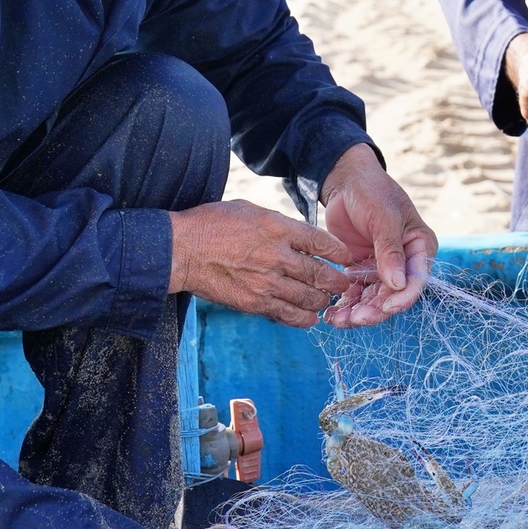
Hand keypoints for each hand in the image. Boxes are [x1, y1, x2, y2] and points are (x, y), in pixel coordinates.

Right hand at [168, 200, 352, 327]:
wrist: (182, 250)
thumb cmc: (212, 224)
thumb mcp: (250, 210)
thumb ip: (278, 224)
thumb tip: (299, 236)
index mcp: (278, 228)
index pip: (322, 242)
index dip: (340, 253)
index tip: (346, 258)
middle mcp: (277, 256)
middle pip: (321, 274)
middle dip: (338, 282)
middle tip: (344, 284)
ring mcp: (267, 282)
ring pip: (309, 298)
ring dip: (322, 301)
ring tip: (325, 300)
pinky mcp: (255, 303)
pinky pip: (288, 315)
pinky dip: (303, 318)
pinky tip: (309, 317)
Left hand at [318, 144, 435, 327]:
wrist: (346, 181)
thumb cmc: (372, 192)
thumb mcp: (384, 218)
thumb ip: (390, 251)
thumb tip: (398, 285)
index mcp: (421, 248)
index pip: (417, 280)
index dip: (402, 298)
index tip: (385, 308)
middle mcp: (405, 263)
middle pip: (393, 296)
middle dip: (375, 310)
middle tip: (355, 320)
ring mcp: (382, 269)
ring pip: (373, 299)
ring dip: (358, 313)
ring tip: (338, 321)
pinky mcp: (362, 271)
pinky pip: (355, 294)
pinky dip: (345, 305)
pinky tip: (331, 314)